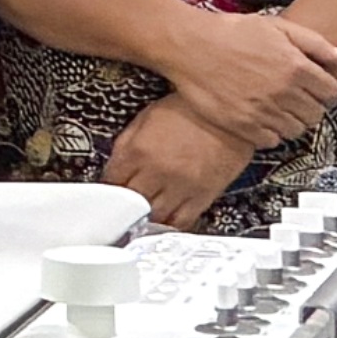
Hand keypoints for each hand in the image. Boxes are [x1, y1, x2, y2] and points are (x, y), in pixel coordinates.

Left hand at [100, 99, 247, 230]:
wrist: (230, 114)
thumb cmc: (191, 110)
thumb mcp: (147, 117)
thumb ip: (127, 143)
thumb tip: (116, 164)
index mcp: (139, 150)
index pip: (111, 180)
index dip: (106, 189)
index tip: (106, 194)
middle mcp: (157, 172)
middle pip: (129, 204)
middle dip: (123, 208)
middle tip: (120, 211)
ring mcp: (180, 187)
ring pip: (153, 217)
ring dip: (144, 221)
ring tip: (140, 221)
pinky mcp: (201, 196)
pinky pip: (181, 222)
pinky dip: (169, 227)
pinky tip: (163, 226)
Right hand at [153, 3, 336, 153]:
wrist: (190, 46)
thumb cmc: (233, 31)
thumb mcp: (277, 26)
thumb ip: (315, 43)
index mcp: (297, 67)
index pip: (332, 93)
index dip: (328, 92)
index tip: (319, 90)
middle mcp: (284, 92)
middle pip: (316, 114)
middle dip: (312, 107)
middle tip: (299, 99)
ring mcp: (264, 112)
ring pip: (296, 130)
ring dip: (293, 121)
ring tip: (281, 109)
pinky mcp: (243, 126)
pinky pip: (272, 141)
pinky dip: (272, 133)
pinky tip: (263, 118)